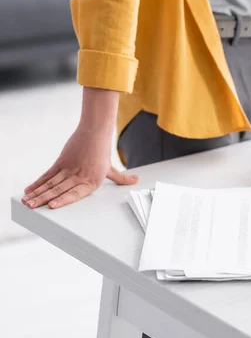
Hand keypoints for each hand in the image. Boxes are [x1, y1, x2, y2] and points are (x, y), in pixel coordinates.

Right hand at [21, 125, 138, 209]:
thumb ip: (121, 178)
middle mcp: (79, 176)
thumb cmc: (103, 152)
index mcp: (91, 182)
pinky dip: (38, 182)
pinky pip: (48, 174)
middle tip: (31, 207)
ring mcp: (69, 168)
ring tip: (27, 201)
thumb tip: (136, 180)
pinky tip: (29, 189)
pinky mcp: (61, 161)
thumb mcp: (111, 168)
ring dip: (37, 193)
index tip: (51, 206)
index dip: (62, 200)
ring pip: (51, 183)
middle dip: (43, 199)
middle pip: (59, 189)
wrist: (95, 131)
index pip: (75, 193)